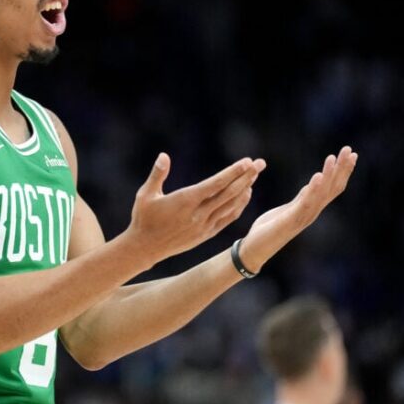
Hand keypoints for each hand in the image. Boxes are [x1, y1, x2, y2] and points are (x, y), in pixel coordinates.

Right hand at [128, 153, 266, 262]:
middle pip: (228, 193)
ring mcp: (204, 226)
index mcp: (185, 201)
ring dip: (244, 189)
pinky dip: (238, 206)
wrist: (145, 248)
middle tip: (260, 163)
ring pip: (230, 205)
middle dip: (246, 177)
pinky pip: (227, 218)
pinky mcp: (205, 234)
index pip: (215, 184)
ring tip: (254, 176)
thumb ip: (157, 174)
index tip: (247, 161)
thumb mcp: (146, 194)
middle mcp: (198, 214)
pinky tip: (245, 195)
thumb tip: (164, 155)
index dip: (233, 172)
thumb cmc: (143, 218)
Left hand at [238, 146, 357, 272]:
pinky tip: (318, 176)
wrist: (254, 249)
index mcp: (310, 207)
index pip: (333, 187)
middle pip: (333, 188)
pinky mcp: (291, 221)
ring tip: (333, 157)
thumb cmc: (269, 229)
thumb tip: (314, 183)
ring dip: (329, 175)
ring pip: (322, 193)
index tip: (351, 153)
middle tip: (349, 149)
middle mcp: (312, 212)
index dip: (343, 171)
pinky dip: (314, 189)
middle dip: (342, 168)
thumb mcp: (288, 209)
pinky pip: (306, 203)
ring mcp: (303, 217)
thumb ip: (302, 198)